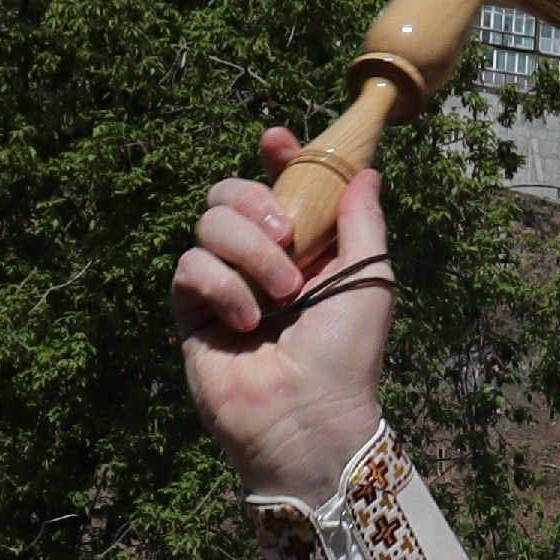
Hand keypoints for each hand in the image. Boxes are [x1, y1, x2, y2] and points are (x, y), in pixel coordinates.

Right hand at [172, 129, 393, 502]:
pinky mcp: (193, 314)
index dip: (276, 158)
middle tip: (286, 236)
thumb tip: (367, 171)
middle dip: (255, 202)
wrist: (309, 417)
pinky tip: (247, 322)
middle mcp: (260, 261)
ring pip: (208, 224)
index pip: (279, 186)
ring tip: (279, 295)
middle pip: (229, 192)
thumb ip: (364, 221)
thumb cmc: (347, 356)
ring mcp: (224, 286)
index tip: (276, 141)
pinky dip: (222, 286)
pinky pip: (189, 267)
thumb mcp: (370, 278)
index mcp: (306, 248)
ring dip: (247, 251)